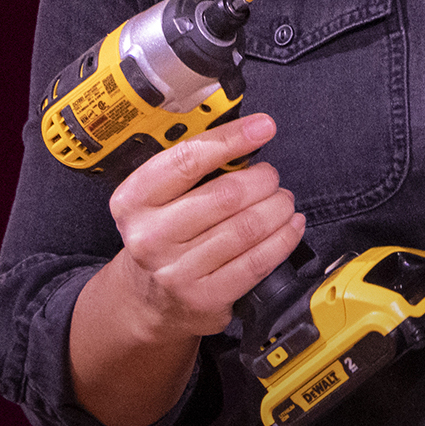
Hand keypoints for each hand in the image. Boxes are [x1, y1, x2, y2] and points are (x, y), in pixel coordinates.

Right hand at [104, 111, 305, 338]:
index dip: (232, 139)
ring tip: (283, 201)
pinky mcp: (204, 297)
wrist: (151, 299)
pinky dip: (284, 238)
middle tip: (272, 177)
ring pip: (247, 228)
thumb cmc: (166, 234)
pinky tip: (291, 226)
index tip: (263, 126)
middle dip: (263, 180)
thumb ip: (194, 168)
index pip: (188, 160)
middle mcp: (149, 236)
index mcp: (133, 200)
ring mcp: (176, 271)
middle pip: (227, 195)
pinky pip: (257, 261)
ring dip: (278, 208)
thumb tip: (248, 137)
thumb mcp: (160, 198)